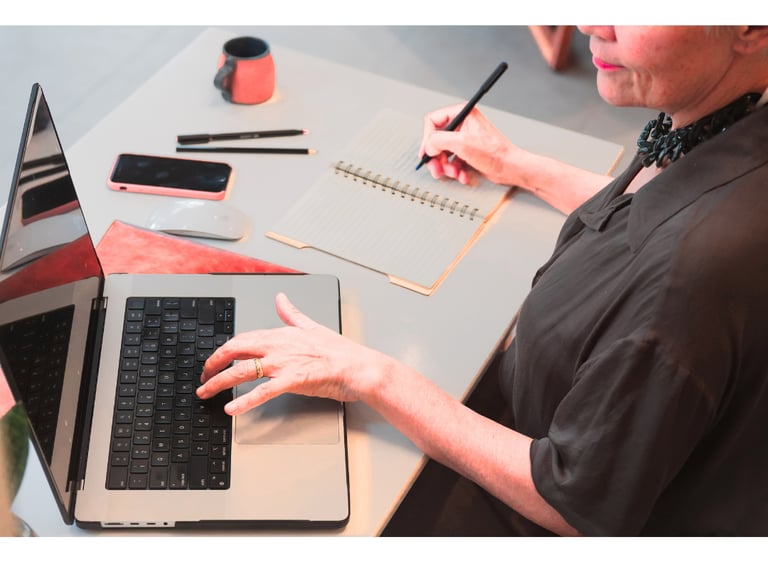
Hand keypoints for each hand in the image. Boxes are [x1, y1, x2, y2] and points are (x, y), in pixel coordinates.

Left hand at [196, 292, 387, 414]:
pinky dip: (245, 401)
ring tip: (206, 393)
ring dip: (219, 383)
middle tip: (202, 378)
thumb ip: (292, 313)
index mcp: (281, 334)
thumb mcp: (312, 326)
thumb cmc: (340, 351)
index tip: (214, 360)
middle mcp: (278, 346)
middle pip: (234, 350)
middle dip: (212, 364)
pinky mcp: (292, 381)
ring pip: (242, 370)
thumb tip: (281, 298)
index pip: (242, 338)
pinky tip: (232, 409)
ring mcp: (284, 363)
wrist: (358, 367)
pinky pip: (263, 392)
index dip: (223, 350)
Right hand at [419, 104, 515, 184]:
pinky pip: (452, 161)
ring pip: (443, 153)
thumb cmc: (495, 153)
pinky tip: (463, 175)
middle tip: (437, 168)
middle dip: (437, 157)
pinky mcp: (467, 152)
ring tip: (454, 173)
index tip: (428, 152)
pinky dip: (455, 170)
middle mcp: (462, 124)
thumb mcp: (462, 143)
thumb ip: (439, 140)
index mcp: (462, 114)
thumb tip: (428, 145)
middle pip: (436, 140)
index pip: (433, 121)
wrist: (510, 167)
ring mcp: (464, 138)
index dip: (428, 139)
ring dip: (446, 166)